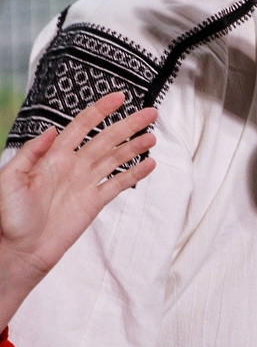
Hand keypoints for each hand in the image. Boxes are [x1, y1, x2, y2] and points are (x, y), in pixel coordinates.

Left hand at [0, 92, 156, 323]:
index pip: (81, 127)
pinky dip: (134, 174)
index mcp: (52, 157)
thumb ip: (31, 153)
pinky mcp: (95, 203)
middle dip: (128, 125)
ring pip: (115, 159)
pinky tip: (149, 164)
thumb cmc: (9, 215)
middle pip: (106, 139)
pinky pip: (118, 184)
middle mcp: (73, 166)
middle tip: (150, 113)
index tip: (119, 97)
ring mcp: (86, 184)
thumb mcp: (10, 178)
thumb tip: (53, 130)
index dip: (99, 111)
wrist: (20, 249)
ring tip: (152, 135)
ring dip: (134, 146)